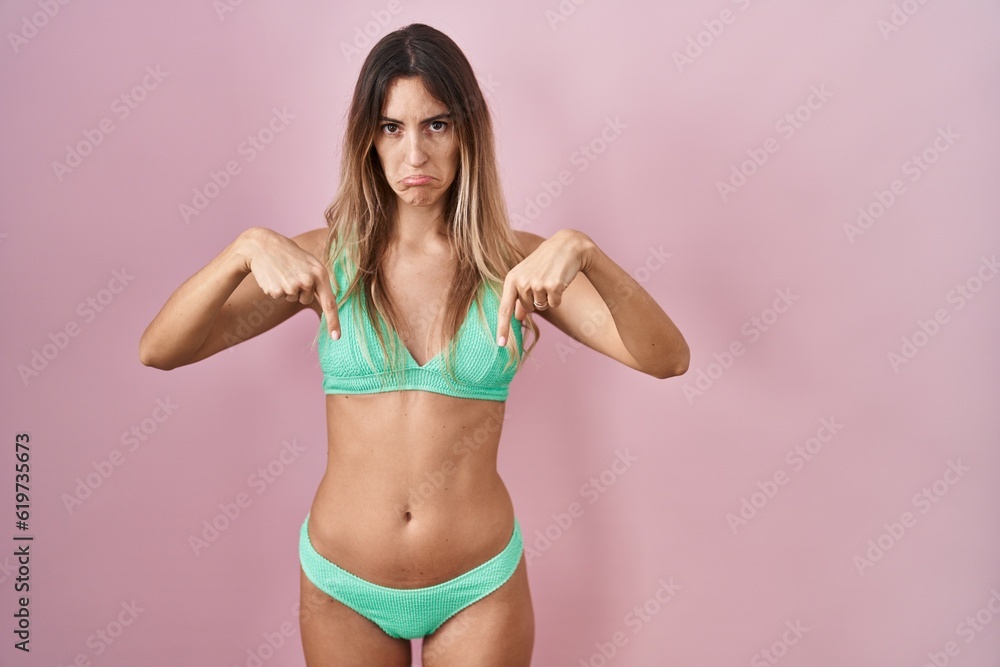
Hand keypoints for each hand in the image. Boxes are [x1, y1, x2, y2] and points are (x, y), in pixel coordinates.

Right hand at [242, 227, 341, 338]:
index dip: (333, 321)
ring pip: (292, 298)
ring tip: (283, 271)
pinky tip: (274, 275)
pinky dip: (276, 288)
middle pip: (306, 299)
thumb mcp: (310, 263)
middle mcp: (308, 281)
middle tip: (291, 271)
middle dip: (299, 290)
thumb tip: (328, 304)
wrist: (262, 245)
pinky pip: (280, 296)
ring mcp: (292, 286)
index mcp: (320, 273)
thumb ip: (320, 281)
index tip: (336, 337)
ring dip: (287, 288)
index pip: (329, 303)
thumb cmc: (289, 255)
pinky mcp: (277, 290)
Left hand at [495, 229, 591, 345]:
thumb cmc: (545, 262)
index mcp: (511, 279)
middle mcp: (522, 282)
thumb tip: (518, 318)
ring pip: (542, 307)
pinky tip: (560, 280)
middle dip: (536, 301)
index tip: (500, 344)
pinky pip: (555, 304)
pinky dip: (559, 296)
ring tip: (551, 279)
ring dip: (548, 297)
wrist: (567, 247)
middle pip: (528, 309)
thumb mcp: (528, 276)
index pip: (504, 308)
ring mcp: (537, 284)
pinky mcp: (553, 286)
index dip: (502, 328)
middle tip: (543, 280)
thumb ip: (520, 296)